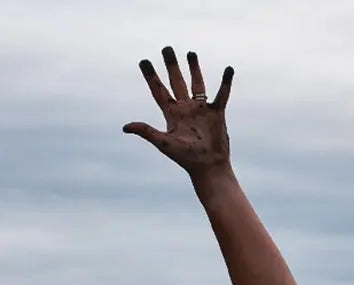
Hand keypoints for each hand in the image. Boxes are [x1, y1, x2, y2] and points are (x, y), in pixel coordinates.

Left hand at [123, 46, 233, 179]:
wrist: (209, 167)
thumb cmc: (187, 159)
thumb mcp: (164, 143)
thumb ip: (146, 132)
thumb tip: (125, 127)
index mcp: (171, 115)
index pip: (159, 91)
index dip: (151, 76)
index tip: (144, 61)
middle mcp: (185, 109)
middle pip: (176, 82)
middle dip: (171, 65)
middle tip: (167, 48)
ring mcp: (201, 110)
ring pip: (197, 84)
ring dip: (194, 68)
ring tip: (190, 53)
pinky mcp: (217, 113)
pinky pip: (222, 94)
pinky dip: (226, 83)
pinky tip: (229, 69)